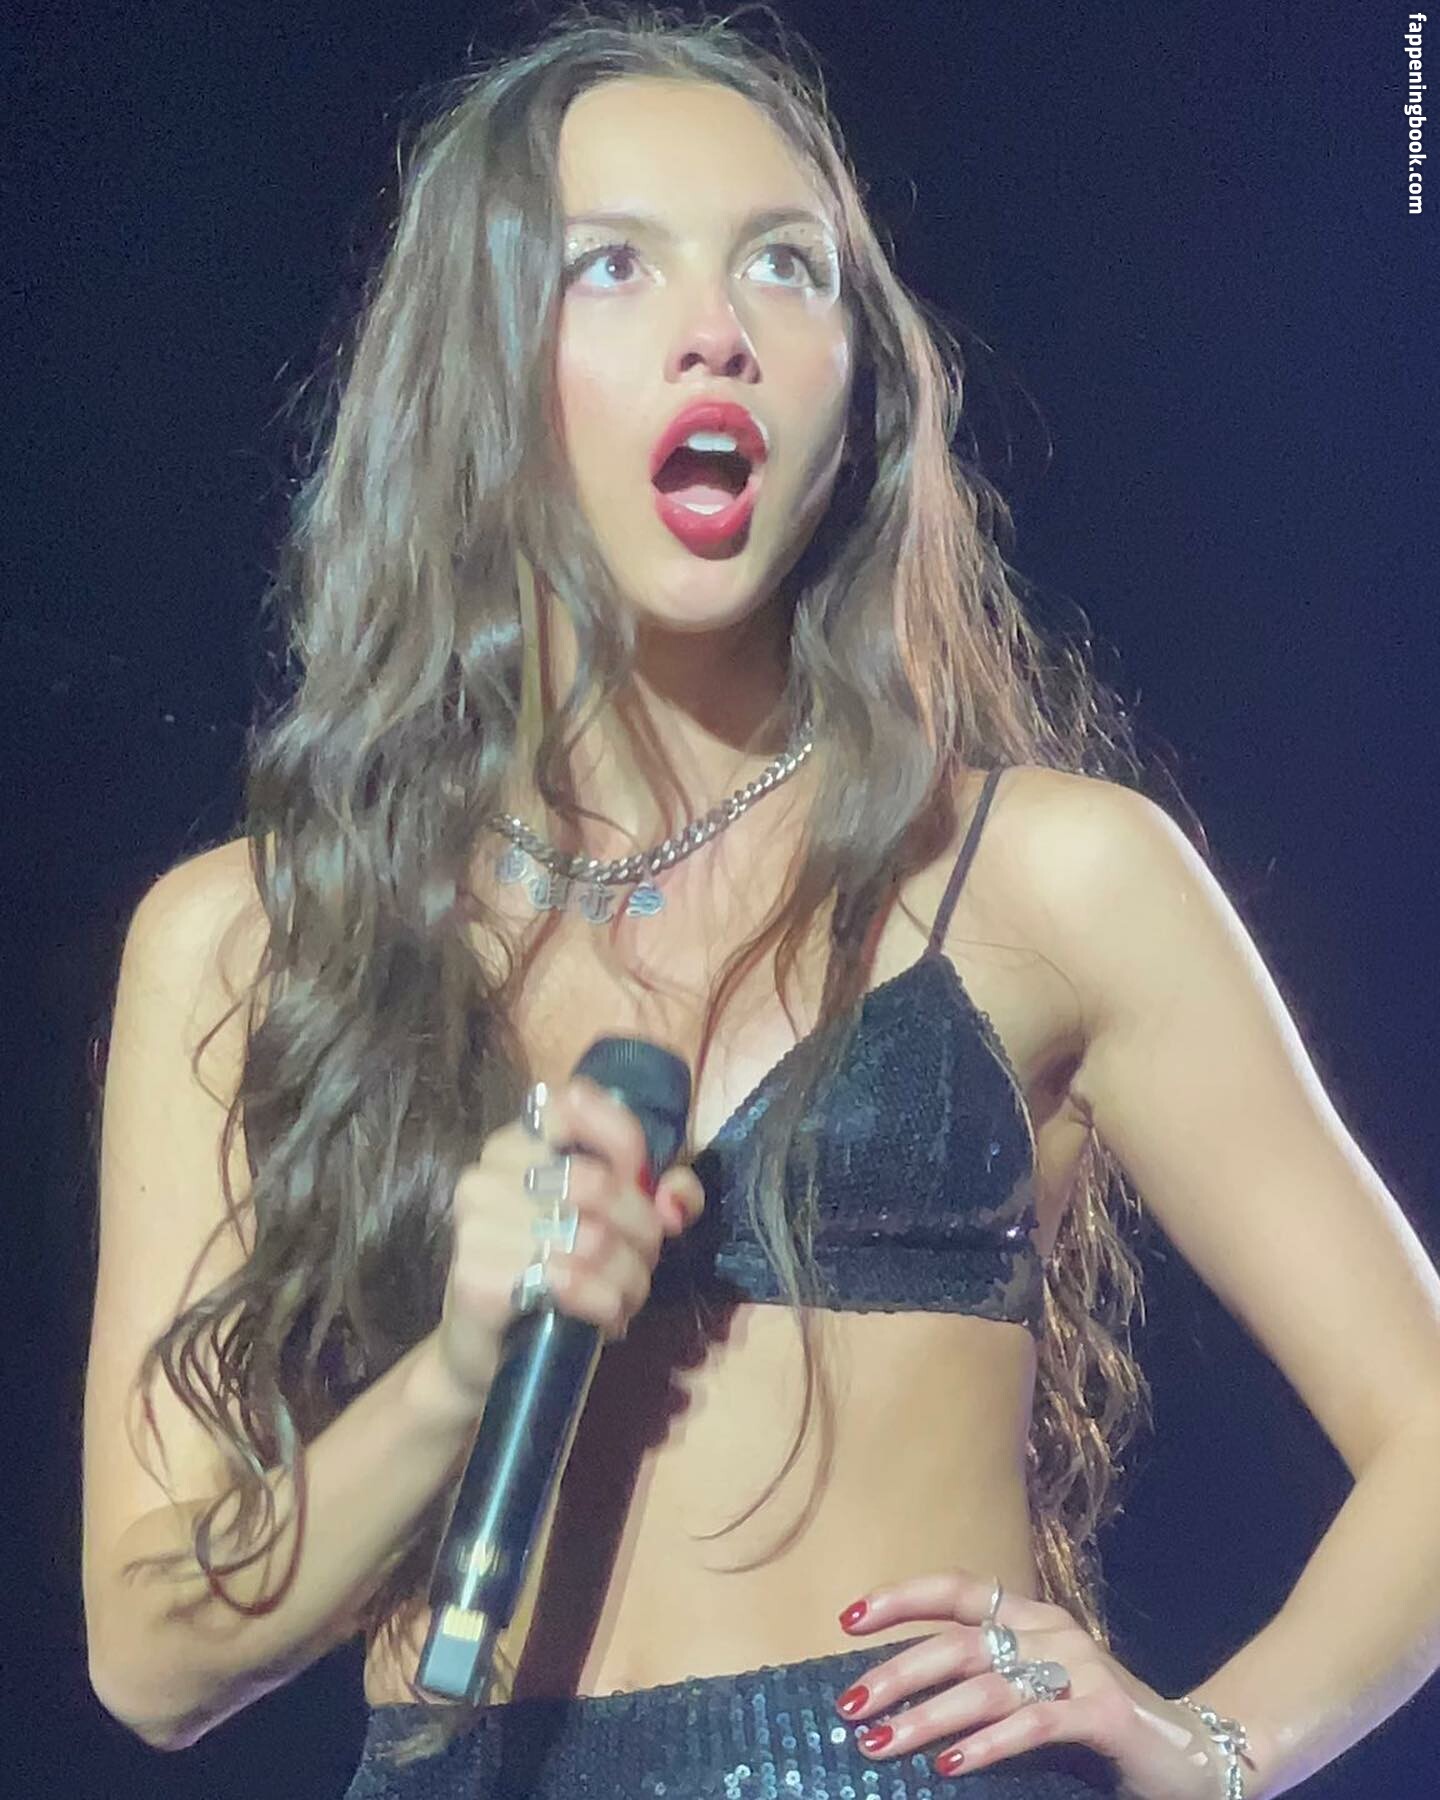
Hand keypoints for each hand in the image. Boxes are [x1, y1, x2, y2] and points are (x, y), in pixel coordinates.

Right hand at [434, 1076, 705, 1412]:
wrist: (494, 1351)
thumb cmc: (562, 1273)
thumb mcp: (618, 1226)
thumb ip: (659, 1196)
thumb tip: (674, 1202)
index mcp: (518, 1143)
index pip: (574, 1102)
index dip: (625, 1141)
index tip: (641, 1184)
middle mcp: (487, 1173)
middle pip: (596, 1183)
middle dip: (641, 1232)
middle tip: (642, 1264)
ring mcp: (474, 1223)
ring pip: (590, 1240)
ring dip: (628, 1279)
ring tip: (624, 1297)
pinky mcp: (473, 1275)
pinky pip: (566, 1280)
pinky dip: (602, 1304)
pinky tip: (602, 1320)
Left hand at [834, 1568, 1236, 1797]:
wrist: (1193, 1754)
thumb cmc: (1097, 1727)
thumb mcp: (1034, 1693)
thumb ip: (983, 1683)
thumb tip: (897, 1701)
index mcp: (1030, 1616)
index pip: (956, 1589)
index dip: (901, 1599)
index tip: (848, 1619)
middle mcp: (1050, 1630)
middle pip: (958, 1642)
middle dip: (897, 1672)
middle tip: (850, 1705)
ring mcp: (1080, 1666)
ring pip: (986, 1684)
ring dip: (928, 1715)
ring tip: (881, 1743)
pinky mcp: (1104, 1712)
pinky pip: (1035, 1723)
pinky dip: (989, 1743)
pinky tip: (951, 1765)